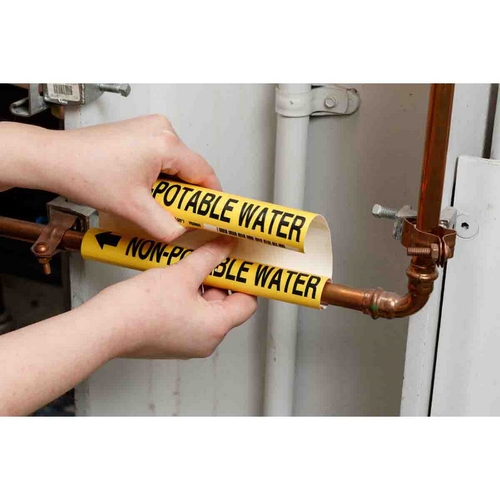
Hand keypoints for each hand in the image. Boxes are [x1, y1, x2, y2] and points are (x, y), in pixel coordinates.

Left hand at [2, 115, 219, 241]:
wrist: (56, 159)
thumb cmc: (85, 171)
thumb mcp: (133, 208)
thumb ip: (165, 226)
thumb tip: (181, 234)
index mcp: (165, 142)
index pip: (205, 173)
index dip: (212, 197)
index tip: (215, 213)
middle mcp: (161, 129)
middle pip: (191, 168)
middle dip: (189, 194)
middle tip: (182, 215)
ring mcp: (150, 128)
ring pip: (177, 163)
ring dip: (174, 186)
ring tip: (160, 203)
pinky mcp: (141, 132)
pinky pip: (163, 156)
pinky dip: (162, 175)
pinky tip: (149, 190)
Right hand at [85, 237, 257, 358]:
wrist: (104, 327)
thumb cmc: (138, 309)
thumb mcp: (181, 273)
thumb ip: (208, 257)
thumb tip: (225, 246)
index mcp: (215, 329)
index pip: (247, 303)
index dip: (246, 280)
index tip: (241, 262)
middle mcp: (205, 340)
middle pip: (226, 304)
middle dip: (219, 278)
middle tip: (213, 254)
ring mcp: (187, 342)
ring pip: (205, 307)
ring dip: (200, 284)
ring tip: (190, 262)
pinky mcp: (171, 338)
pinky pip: (188, 313)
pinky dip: (187, 295)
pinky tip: (175, 276)